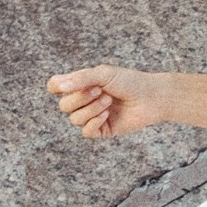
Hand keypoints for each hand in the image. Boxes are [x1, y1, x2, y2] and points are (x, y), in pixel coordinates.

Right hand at [50, 66, 166, 138]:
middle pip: (64, 106)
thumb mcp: (103, 74)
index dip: (56, 87)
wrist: (151, 97)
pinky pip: (86, 132)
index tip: (65, 85)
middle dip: (80, 98)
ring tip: (109, 101)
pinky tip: (107, 115)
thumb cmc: (129, 81)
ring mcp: (92, 116)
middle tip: (100, 90)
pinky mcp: (102, 130)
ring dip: (91, 109)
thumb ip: (80, 79)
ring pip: (75, 119)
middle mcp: (84, 101)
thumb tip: (57, 87)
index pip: (55, 87)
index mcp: (81, 85)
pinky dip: (94, 122)